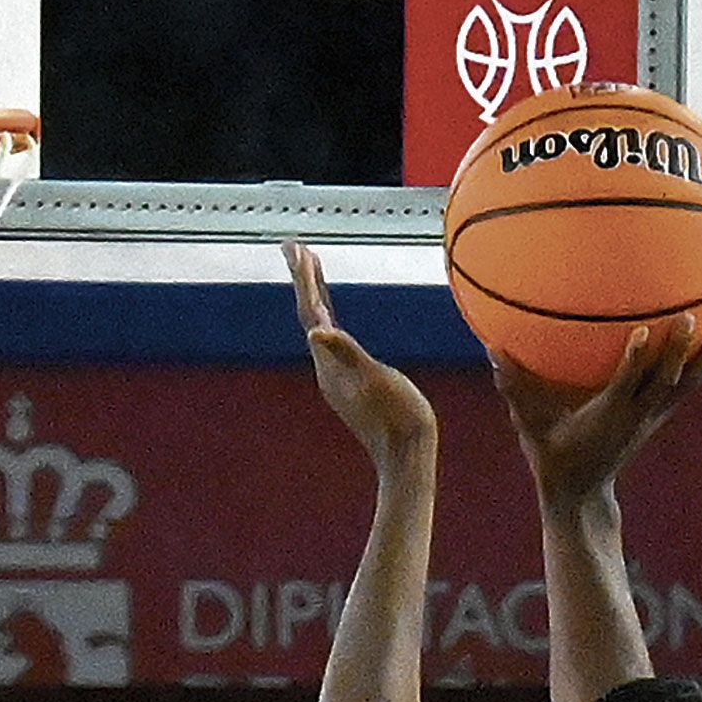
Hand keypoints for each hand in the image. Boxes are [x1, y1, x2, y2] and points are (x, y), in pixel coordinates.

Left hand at [286, 243, 436, 471]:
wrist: (406, 456)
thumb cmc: (397, 416)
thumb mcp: (375, 380)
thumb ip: (346, 353)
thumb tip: (315, 332)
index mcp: (331, 364)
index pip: (311, 312)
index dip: (305, 279)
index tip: (298, 247)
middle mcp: (328, 368)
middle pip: (309, 315)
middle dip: (303, 279)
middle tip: (294, 246)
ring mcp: (338, 375)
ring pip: (320, 325)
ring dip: (314, 294)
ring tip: (310, 266)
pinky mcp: (351, 380)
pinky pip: (334, 338)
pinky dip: (330, 315)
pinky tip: (331, 313)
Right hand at [491, 312, 701, 507]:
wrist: (582, 495)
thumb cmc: (553, 458)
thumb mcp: (530, 428)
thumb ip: (514, 389)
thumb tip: (492, 349)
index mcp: (608, 417)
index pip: (624, 387)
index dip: (635, 363)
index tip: (643, 333)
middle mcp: (638, 416)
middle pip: (665, 382)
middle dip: (677, 353)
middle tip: (690, 318)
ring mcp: (654, 416)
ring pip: (687, 383)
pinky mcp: (660, 414)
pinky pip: (688, 384)